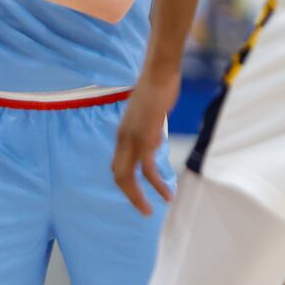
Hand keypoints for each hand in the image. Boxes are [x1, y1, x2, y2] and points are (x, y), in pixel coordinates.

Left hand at [111, 70, 179, 215]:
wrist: (158, 74)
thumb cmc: (157, 87)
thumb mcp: (148, 111)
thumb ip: (147, 125)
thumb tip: (154, 134)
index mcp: (122, 132)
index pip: (117, 162)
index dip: (125, 179)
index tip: (137, 191)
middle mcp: (123, 139)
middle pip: (118, 175)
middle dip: (129, 195)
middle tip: (143, 209)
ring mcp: (132, 140)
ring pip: (128, 177)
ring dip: (138, 197)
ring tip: (150, 210)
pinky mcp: (145, 140)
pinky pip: (148, 170)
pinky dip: (156, 185)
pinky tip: (166, 193)